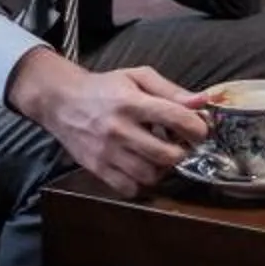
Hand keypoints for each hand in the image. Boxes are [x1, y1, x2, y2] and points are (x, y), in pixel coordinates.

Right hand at [7, 52, 211, 196]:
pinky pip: (130, 188)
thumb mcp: (137, 77)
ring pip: (150, 175)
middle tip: (179, 145)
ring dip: (162, 168)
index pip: (175, 118)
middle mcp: (119, 129)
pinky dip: (141, 183)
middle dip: (182, 152)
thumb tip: (202, 101)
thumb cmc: (104, 87)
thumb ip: (171, 90)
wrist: (62, 101)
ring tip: (159, 155)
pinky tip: (141, 167)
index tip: (200, 131)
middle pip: (167, 154)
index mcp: (132, 102)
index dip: (197, 127)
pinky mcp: (98, 168)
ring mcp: (107, 152)